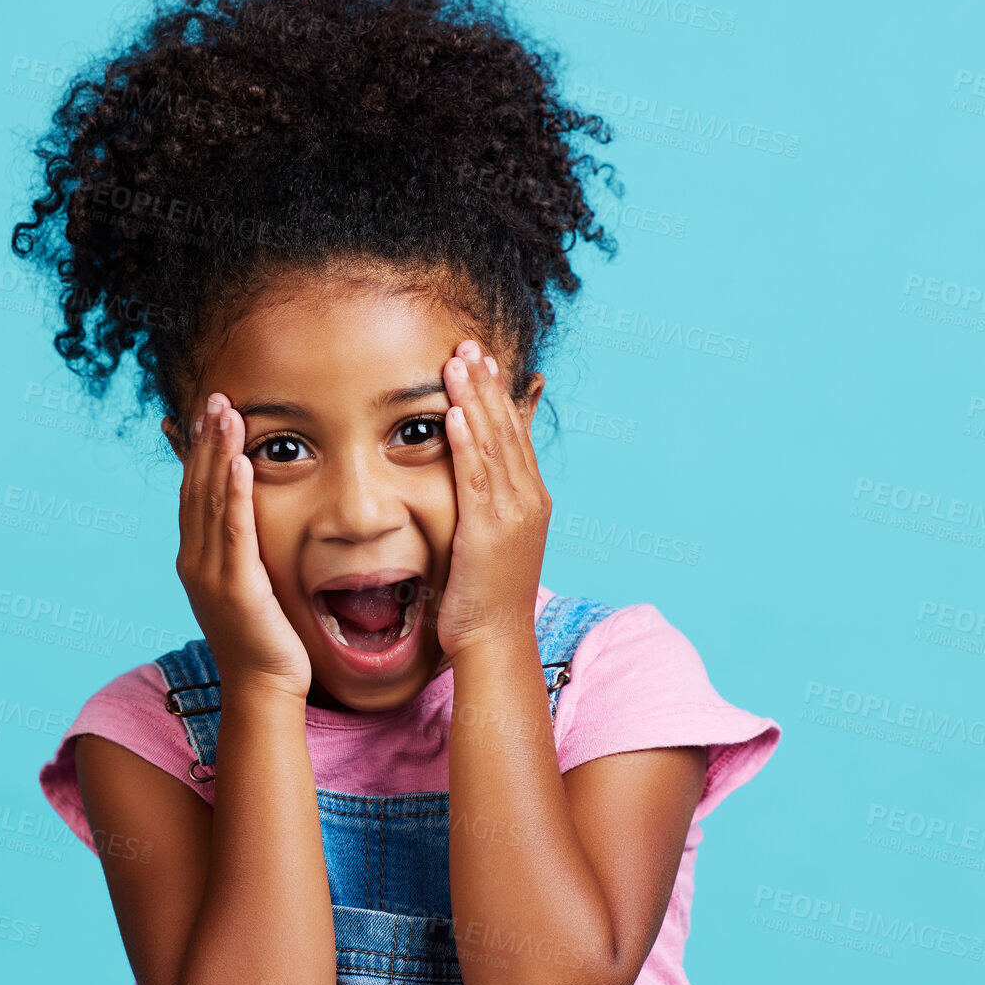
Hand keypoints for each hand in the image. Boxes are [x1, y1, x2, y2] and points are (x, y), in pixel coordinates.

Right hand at [175, 393, 312, 701]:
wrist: (262, 687)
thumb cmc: (262, 640)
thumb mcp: (245, 586)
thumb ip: (240, 552)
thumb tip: (246, 525)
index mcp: (195, 559)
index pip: (192, 493)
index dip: (196, 451)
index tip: (202, 413)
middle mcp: (195, 561)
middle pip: (197, 488)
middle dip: (204, 440)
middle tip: (213, 397)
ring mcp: (212, 573)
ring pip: (213, 501)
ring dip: (219, 454)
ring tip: (226, 412)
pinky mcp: (237, 585)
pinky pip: (235, 531)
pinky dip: (236, 494)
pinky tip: (241, 463)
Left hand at [437, 340, 550, 658]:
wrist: (496, 639)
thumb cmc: (490, 596)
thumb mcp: (496, 540)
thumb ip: (491, 503)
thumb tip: (479, 482)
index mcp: (532, 500)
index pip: (516, 435)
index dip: (500, 395)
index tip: (484, 361)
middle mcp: (529, 500)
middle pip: (507, 429)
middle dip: (486, 384)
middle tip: (468, 345)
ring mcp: (512, 514)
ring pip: (493, 444)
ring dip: (473, 400)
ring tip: (457, 363)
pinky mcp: (488, 529)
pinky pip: (475, 476)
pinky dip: (465, 442)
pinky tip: (452, 413)